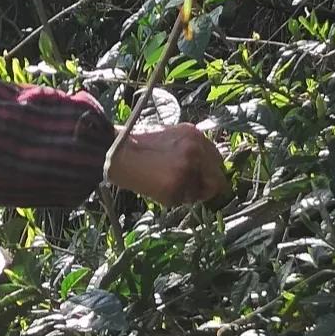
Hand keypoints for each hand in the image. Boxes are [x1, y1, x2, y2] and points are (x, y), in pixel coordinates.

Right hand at [105, 124, 229, 206]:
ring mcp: (187, 169)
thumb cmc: (139, 144)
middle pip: (217, 177)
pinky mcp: (176, 186)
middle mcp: (195, 150)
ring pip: (203, 192)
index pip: (217, 158)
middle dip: (207, 186)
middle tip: (193, 190)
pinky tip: (160, 189)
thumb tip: (206, 166)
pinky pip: (185, 200)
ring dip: (191, 194)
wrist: (117, 153)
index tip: (204, 178)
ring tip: (171, 186)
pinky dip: (175, 199)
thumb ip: (191, 147)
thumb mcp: (170, 136)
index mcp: (195, 135)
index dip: (210, 170)